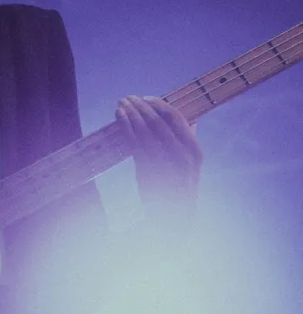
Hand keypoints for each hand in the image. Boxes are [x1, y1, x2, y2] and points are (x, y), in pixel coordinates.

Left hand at [116, 95, 202, 218]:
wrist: (171, 216)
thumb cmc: (178, 188)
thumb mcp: (191, 167)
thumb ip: (189, 144)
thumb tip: (192, 122)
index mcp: (194, 151)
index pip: (177, 118)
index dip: (160, 105)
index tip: (146, 98)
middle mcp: (182, 154)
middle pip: (158, 120)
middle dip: (141, 105)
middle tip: (129, 97)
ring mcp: (164, 160)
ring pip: (144, 128)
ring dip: (130, 112)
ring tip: (121, 103)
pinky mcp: (147, 167)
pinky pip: (133, 140)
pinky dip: (125, 125)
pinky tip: (119, 117)